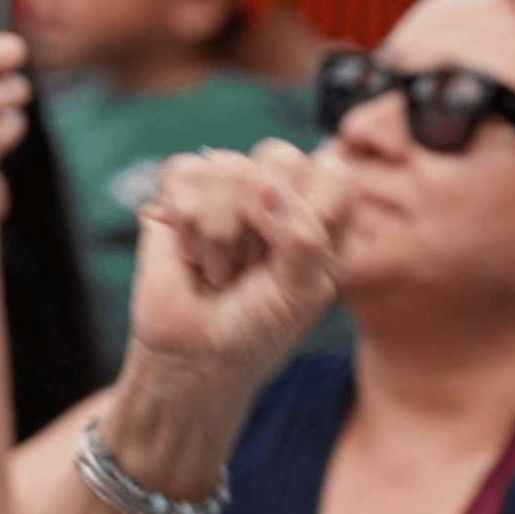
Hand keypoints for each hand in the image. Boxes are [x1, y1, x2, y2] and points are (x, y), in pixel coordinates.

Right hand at [127, 140, 351, 393]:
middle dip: (262, 228)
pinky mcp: (181, 189)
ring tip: (222, 270)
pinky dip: (188, 223)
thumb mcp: (304, 293)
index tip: (297, 264)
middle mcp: (279, 189)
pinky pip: (186, 172)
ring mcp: (228, 185)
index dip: (314, 215)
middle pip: (281, 158)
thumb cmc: (259, 327)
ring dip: (222, 236)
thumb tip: (265, 189)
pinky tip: (192, 253)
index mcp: (323, 210)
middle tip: (252, 270)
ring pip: (230, 168)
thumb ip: (303, 238)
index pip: (334, 173)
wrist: (195, 355)